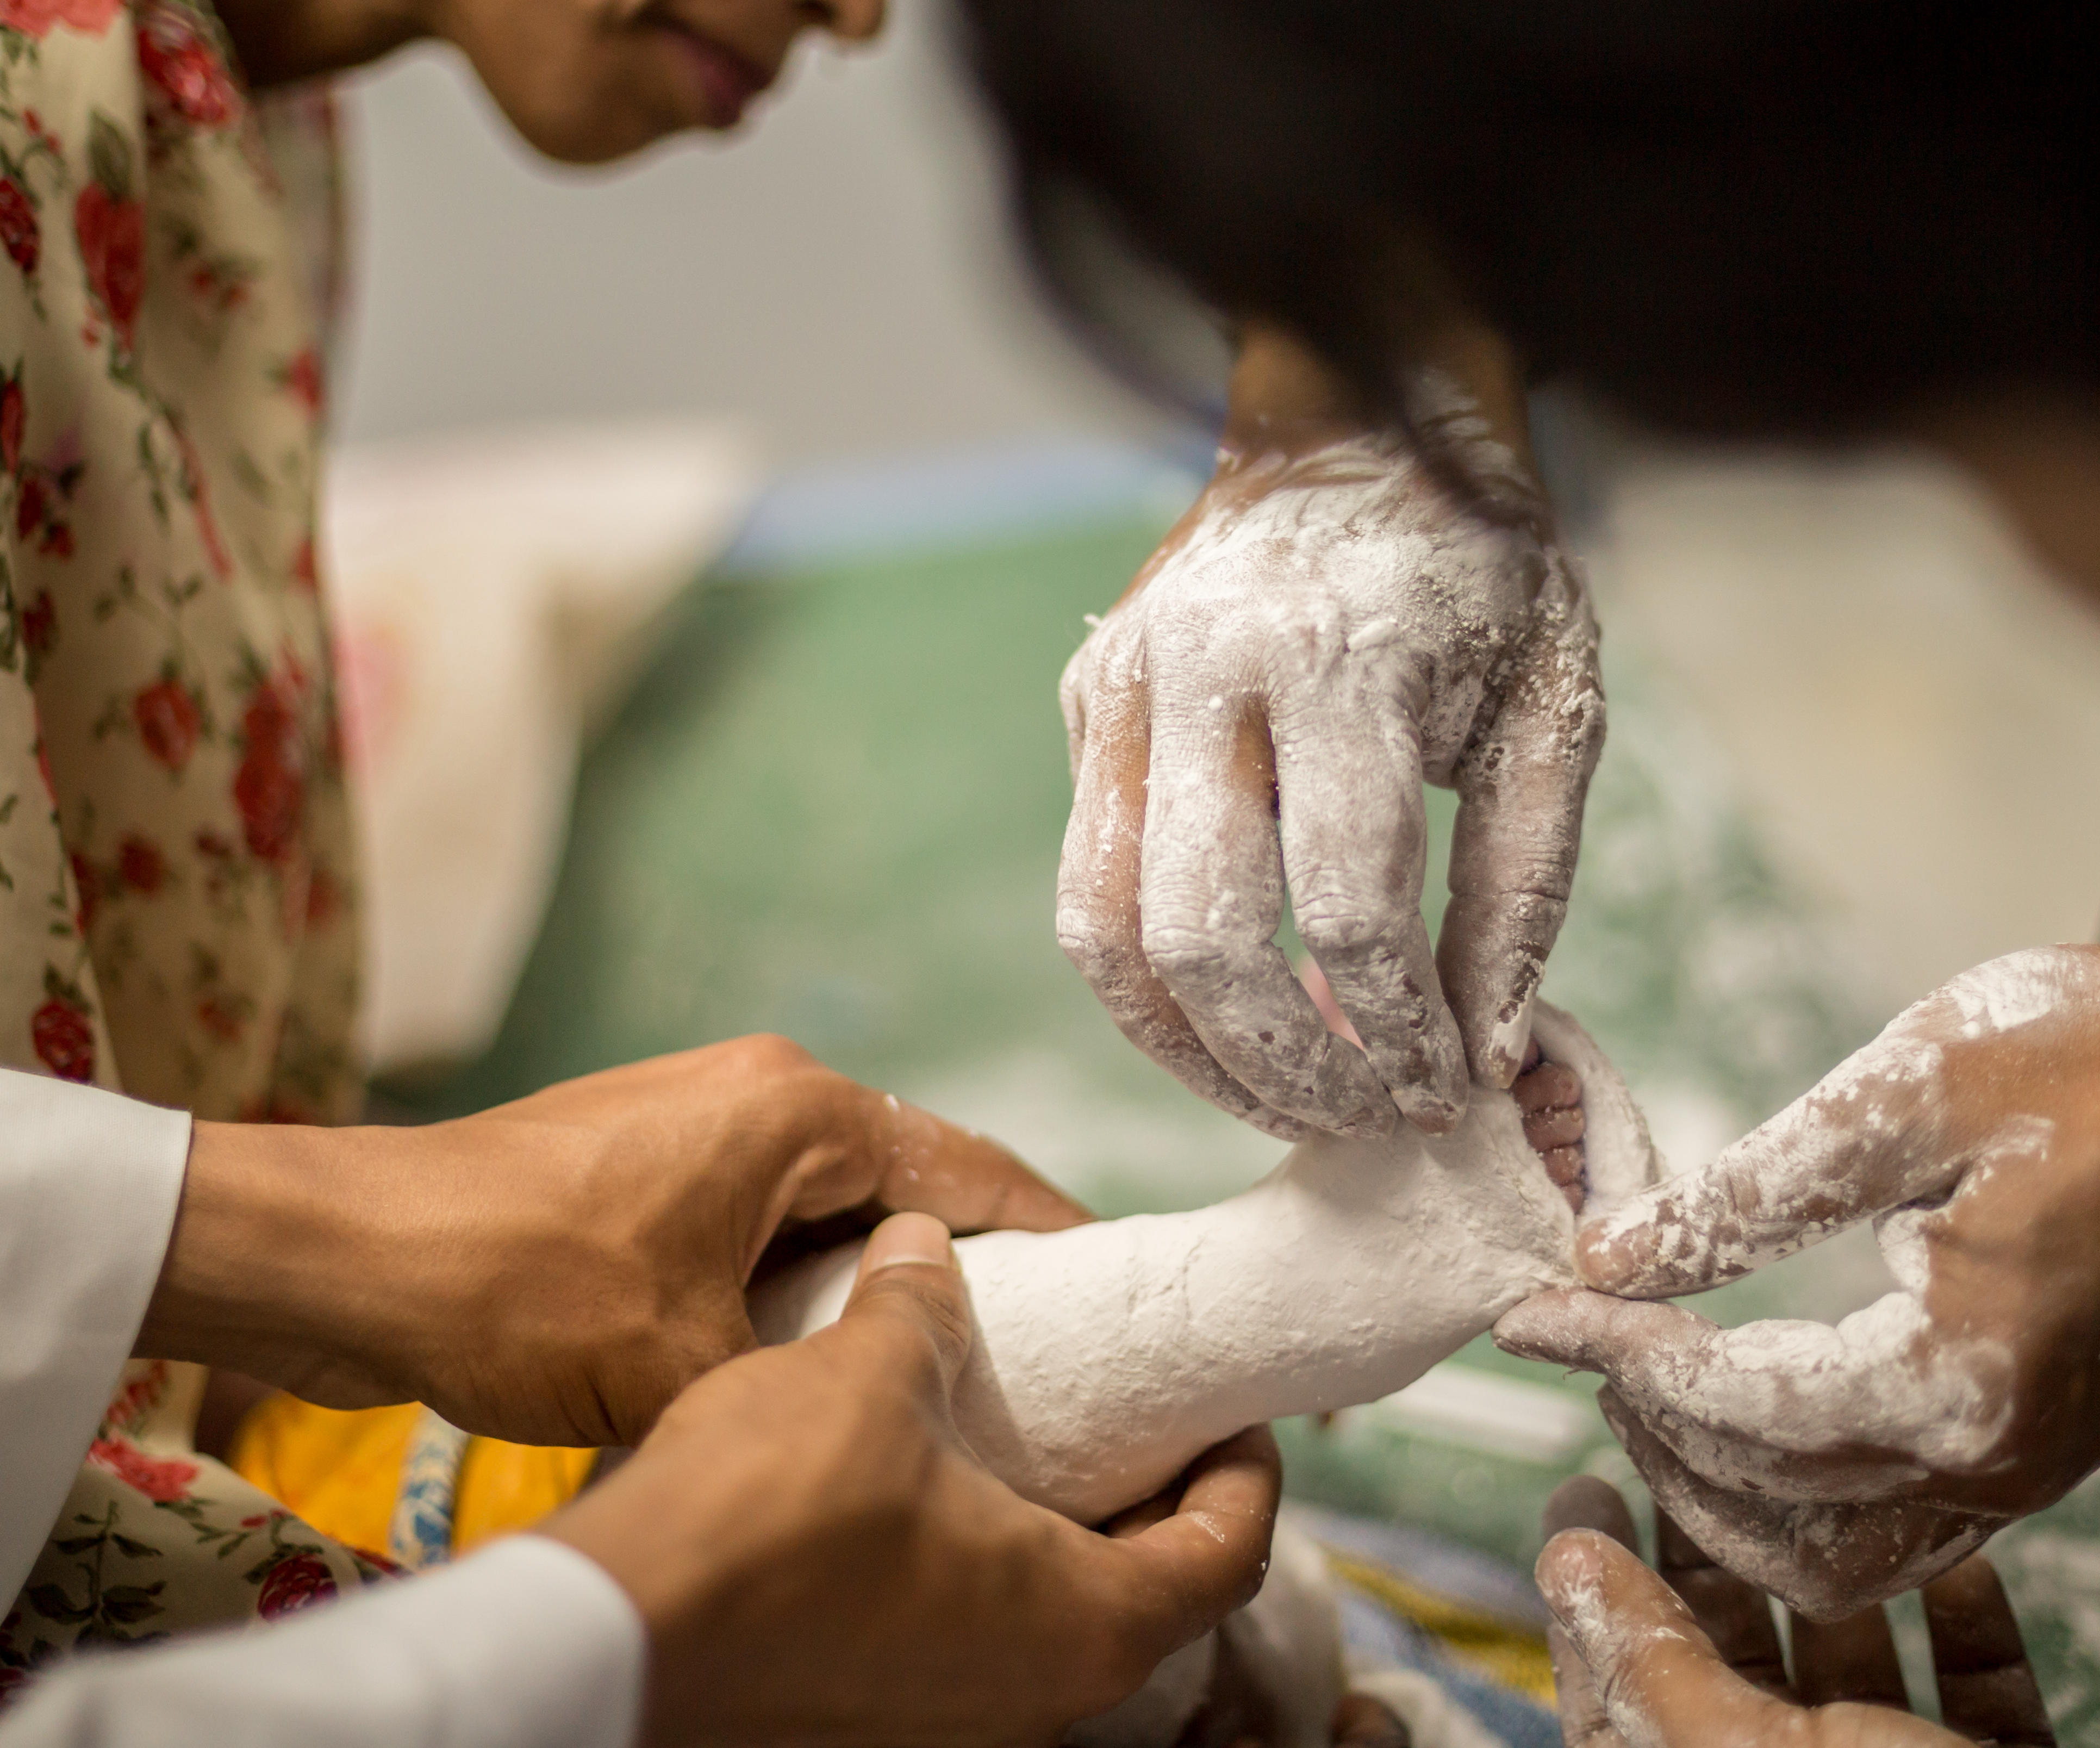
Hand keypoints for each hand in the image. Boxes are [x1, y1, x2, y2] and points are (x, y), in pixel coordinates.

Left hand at [137, 1036, 1088, 1447]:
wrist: (348, 1255)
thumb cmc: (520, 1288)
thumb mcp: (690, 1364)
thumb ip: (811, 1377)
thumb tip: (879, 1413)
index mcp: (803, 1108)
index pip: (974, 1168)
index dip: (1057, 1235)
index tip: (1122, 1294)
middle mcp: (767, 1088)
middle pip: (914, 1177)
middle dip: (974, 1261)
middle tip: (1044, 1352)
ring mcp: (704, 1114)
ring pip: (839, 1198)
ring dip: (883, 1271)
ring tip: (942, 1361)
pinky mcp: (654, 1154)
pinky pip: (772, 1208)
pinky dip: (810, 1269)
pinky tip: (824, 1344)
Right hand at [545, 1214, 1282, 1746]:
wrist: (612, 1643)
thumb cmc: (769, 1517)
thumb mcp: (871, 1375)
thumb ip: (922, 1309)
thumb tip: (928, 1244)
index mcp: (1087, 1626)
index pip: (1233, 1552)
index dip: (1247, 1469)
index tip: (1229, 1409)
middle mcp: (1042, 1701)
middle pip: (1154, 1596)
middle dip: (1153, 1496)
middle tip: (1133, 1409)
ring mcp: (957, 1730)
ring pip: (1058, 1629)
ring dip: (1060, 1537)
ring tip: (1027, 1438)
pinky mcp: (879, 1729)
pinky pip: (974, 1651)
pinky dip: (983, 1576)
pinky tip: (931, 1500)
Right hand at [1059, 321, 1602, 1140]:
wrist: (1361, 418)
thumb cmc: (1480, 573)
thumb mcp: (1555, 711)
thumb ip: (1523, 889)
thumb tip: (1483, 1052)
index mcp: (1343, 660)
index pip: (1349, 908)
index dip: (1398, 1033)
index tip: (1442, 1094)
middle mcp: (1206, 669)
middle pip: (1205, 937)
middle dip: (1288, 1066)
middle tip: (1363, 1119)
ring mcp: (1123, 684)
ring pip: (1109, 932)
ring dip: (1194, 1051)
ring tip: (1285, 1097)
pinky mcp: (1088, 700)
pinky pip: (1088, 886)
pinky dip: (1151, 985)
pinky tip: (1231, 1020)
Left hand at [1499, 940, 2099, 1615]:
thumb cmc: (2095, 1055)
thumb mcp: (1903, 1093)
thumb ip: (1746, 1195)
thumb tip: (1607, 1252)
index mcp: (1961, 1375)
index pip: (1736, 1409)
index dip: (1620, 1354)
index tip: (1537, 1305)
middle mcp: (1999, 1457)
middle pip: (1767, 1504)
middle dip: (1651, 1424)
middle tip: (1577, 1330)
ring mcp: (2029, 1468)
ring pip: (1828, 1550)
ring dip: (1717, 1482)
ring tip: (1641, 1372)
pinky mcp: (2040, 1448)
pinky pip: (1892, 1526)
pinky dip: (1794, 1491)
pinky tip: (1739, 1401)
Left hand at [1538, 1476, 2053, 1746]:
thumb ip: (1656, 1669)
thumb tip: (1568, 1566)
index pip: (1612, 1695)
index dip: (1590, 1595)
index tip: (1582, 1493)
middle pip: (1727, 1669)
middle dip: (1709, 1561)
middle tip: (1690, 1453)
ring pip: (1854, 1677)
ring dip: (1842, 1582)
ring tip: (1819, 1488)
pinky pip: (1978, 1702)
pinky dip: (1968, 1627)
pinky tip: (1960, 1558)